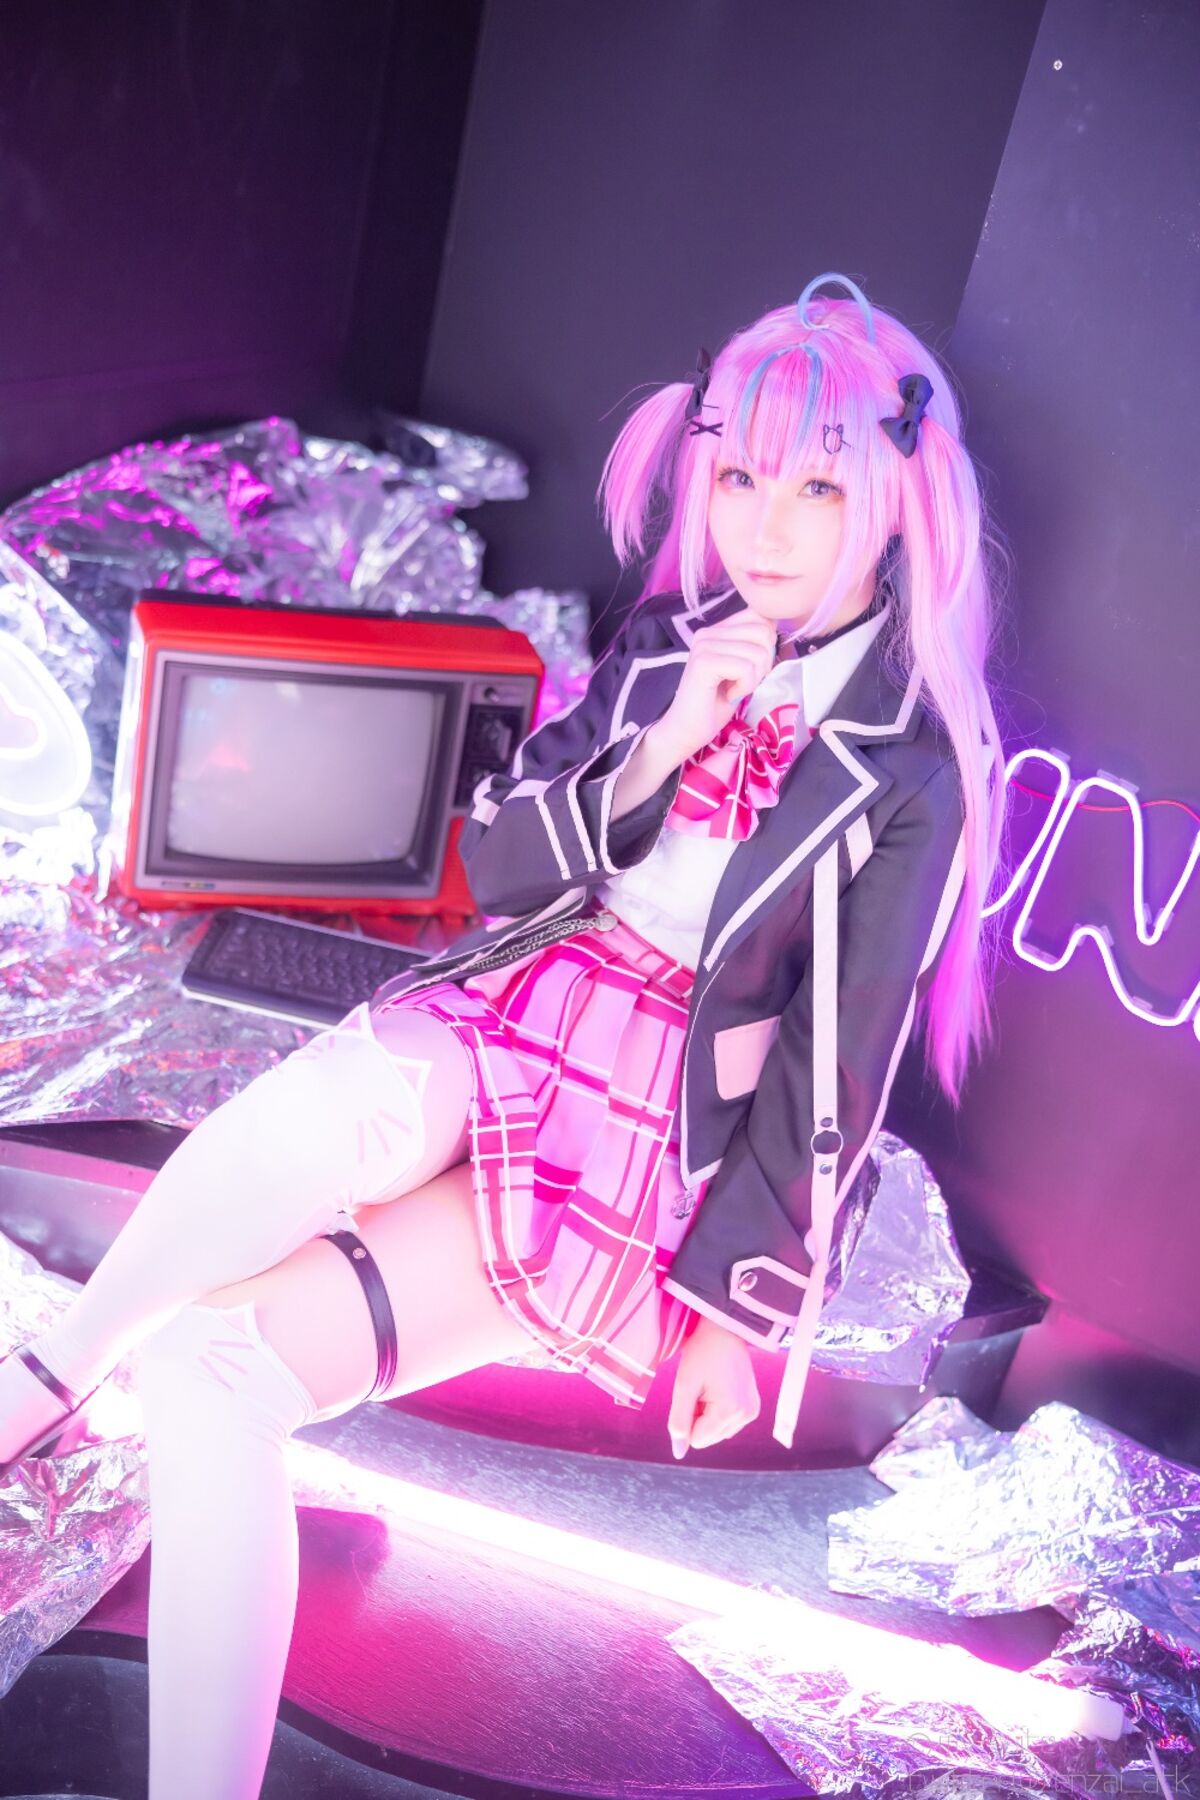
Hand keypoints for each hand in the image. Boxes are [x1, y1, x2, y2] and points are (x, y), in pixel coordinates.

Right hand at [654, 606, 778, 764]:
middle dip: (764, 663)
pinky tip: (729, 695)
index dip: (768, 644)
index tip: (750, 668)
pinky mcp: (704, 663)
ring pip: (758, 652)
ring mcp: (704, 646)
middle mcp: (708, 632)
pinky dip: (744, 687)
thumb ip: (754, 645)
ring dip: (753, 679)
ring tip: (733, 689)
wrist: (687, 731)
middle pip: (764, 632)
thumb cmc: (715, 703)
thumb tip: (776, 628)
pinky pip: (746, 668)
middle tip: (743, 681)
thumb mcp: (742, 668)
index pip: (761, 616)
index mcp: (717, 629)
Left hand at [667, 1315, 760, 1458]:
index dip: (687, 1418)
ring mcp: (752, 1412)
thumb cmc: (702, 1353)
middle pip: (708, 1438)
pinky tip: (719, 1388)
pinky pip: (727, 1423)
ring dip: (707, 1415)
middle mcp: (746, 1416)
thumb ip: (679, 1421)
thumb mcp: (684, 1386)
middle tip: (701, 1387)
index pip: (697, 1440)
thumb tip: (678, 1453)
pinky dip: (718, 1411)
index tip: (693, 1392)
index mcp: (730, 1411)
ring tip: (710, 1386)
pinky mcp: (753, 1407)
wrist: (725, 1329)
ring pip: (717, 1432)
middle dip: (698, 1417)